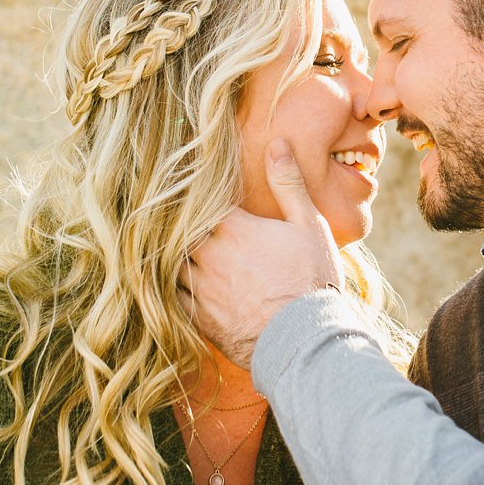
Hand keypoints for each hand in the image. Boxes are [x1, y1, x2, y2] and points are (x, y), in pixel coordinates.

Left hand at [182, 140, 344, 363]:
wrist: (304, 341)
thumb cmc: (312, 279)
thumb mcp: (308, 224)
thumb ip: (289, 183)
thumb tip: (277, 143)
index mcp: (233, 227)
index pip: (202, 200)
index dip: (199, 196)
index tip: (196, 190)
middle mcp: (210, 255)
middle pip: (182, 230)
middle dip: (184, 224)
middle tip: (180, 217)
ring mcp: (202, 288)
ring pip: (171, 263)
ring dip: (176, 255)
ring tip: (178, 249)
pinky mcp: (199, 319)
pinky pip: (172, 297)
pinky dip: (171, 288)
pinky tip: (179, 284)